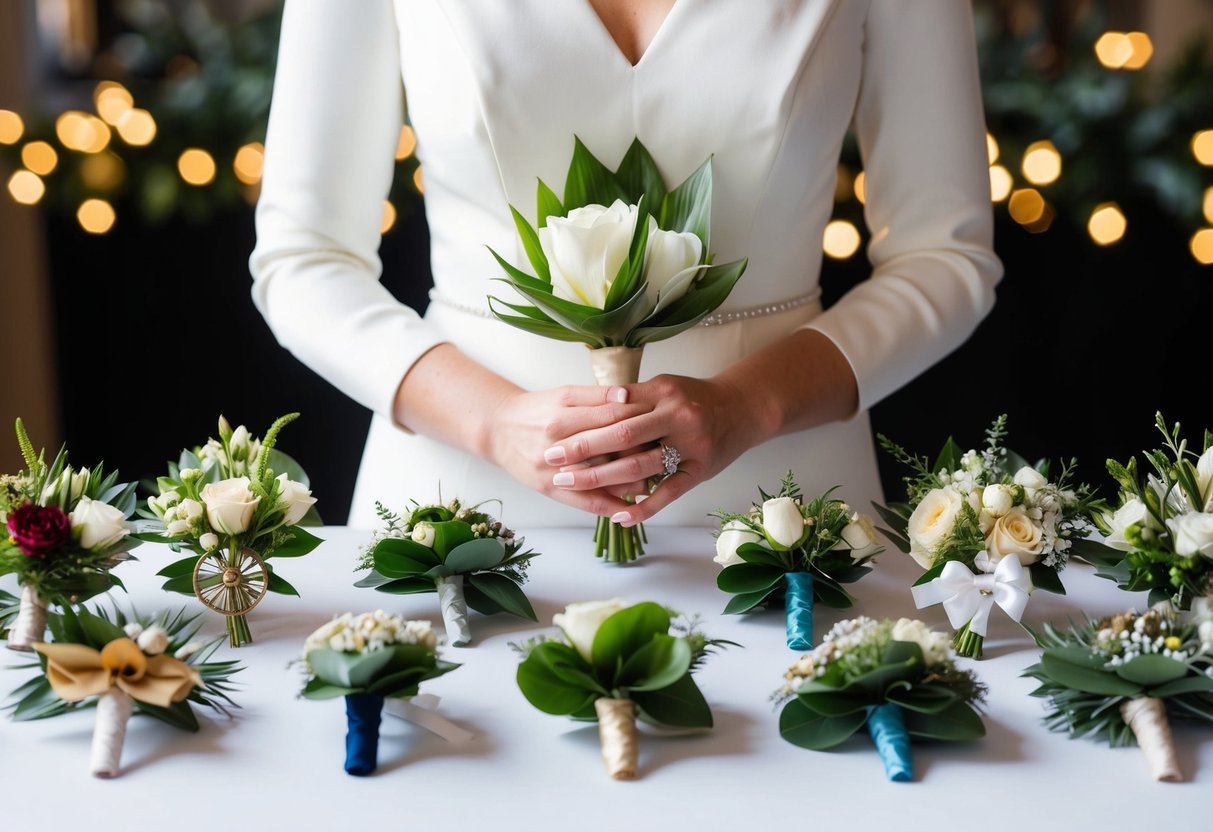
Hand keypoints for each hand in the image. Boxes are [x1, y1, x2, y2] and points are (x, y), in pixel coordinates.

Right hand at [486, 383, 654, 516]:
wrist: (498, 431)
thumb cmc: (536, 409)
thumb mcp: (563, 394)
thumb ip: (596, 395)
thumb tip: (628, 395)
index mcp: (563, 415)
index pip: (611, 418)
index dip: (640, 419)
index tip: (662, 419)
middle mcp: (558, 444)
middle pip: (609, 450)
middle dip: (642, 450)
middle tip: (668, 449)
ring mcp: (554, 470)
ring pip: (602, 479)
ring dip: (632, 481)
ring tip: (657, 478)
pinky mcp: (551, 489)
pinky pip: (587, 502)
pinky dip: (612, 505)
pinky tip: (633, 506)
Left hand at [541, 373, 761, 524]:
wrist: (744, 407)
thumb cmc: (696, 397)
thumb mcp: (665, 387)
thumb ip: (632, 397)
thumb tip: (591, 406)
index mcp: (664, 393)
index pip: (615, 408)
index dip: (584, 422)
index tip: (554, 434)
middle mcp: (678, 417)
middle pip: (622, 435)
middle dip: (583, 449)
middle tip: (550, 459)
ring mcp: (690, 446)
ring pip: (640, 465)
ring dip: (602, 478)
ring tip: (570, 485)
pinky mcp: (700, 470)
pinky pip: (669, 492)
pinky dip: (644, 506)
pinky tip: (618, 515)